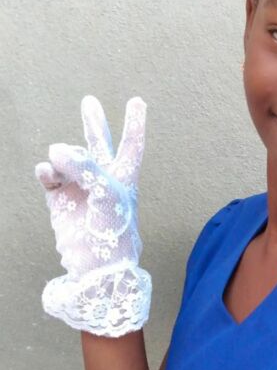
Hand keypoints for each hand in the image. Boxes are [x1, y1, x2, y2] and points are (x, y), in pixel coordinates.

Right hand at [35, 95, 151, 336]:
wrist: (95, 268)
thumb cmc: (112, 231)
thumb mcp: (106, 192)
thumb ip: (84, 166)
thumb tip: (55, 151)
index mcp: (124, 177)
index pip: (131, 145)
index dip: (134, 123)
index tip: (137, 101)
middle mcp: (102, 180)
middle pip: (99, 144)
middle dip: (94, 124)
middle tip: (89, 101)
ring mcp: (79, 189)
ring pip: (68, 159)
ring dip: (63, 156)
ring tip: (60, 164)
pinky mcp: (59, 200)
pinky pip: (49, 175)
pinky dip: (46, 170)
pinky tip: (47, 172)